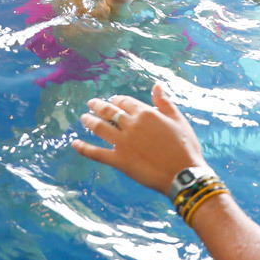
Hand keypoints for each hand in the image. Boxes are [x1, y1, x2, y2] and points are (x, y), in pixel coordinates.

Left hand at [73, 83, 205, 193]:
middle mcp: (131, 125)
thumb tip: (156, 86)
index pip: (125, 102)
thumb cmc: (185, 147)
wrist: (183, 174)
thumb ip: (164, 102)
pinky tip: (74, 144)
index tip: (113, 100)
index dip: (117, 100)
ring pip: (100, 128)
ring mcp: (123, 143)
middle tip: (91, 103)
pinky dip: (84, 148)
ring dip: (89, 121)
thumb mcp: (178, 120)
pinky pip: (96, 153)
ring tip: (83, 118)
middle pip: (109, 111)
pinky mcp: (119, 160)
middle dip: (98, 106)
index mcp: (145, 113)